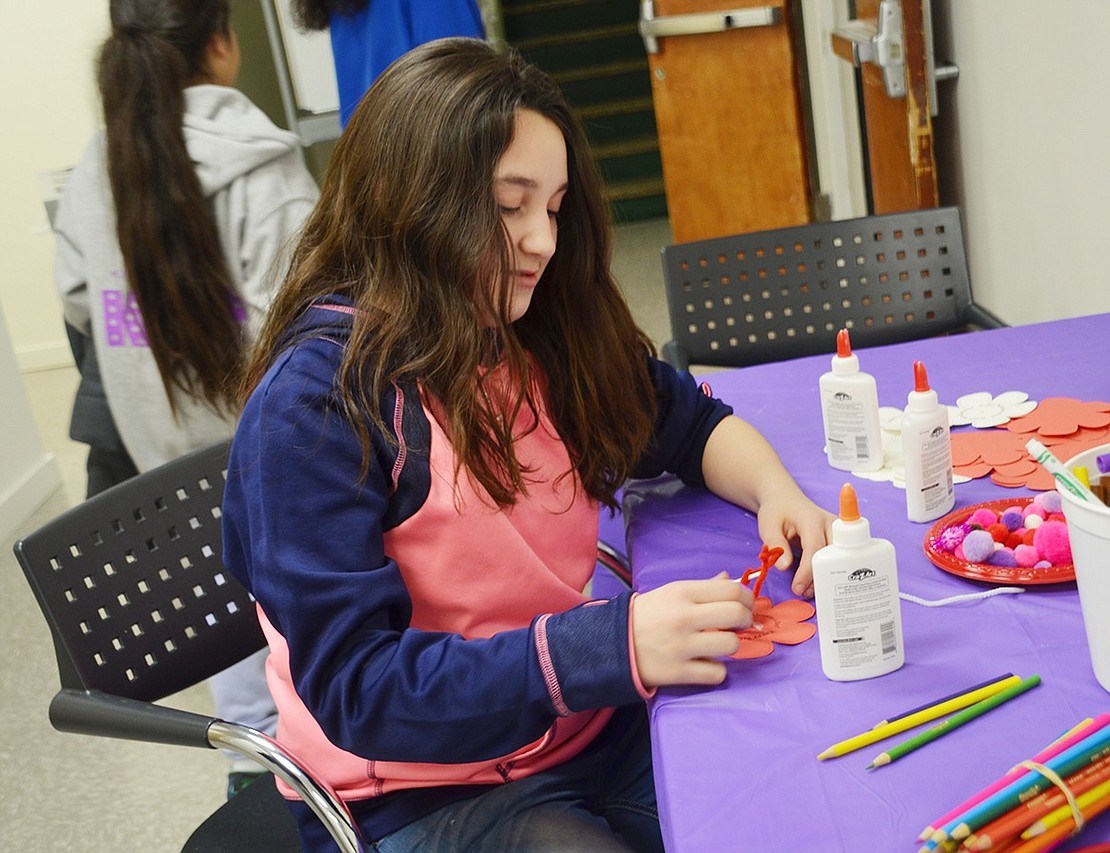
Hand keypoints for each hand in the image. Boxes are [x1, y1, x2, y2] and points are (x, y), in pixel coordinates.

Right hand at [630, 573, 753, 688]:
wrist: (613, 642)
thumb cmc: (647, 615)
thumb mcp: (672, 593)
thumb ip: (704, 587)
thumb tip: (732, 580)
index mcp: (682, 592)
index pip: (732, 590)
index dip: (747, 598)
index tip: (745, 606)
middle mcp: (683, 617)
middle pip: (737, 614)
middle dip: (745, 620)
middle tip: (738, 625)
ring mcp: (681, 646)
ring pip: (731, 645)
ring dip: (730, 646)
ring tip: (719, 645)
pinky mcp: (678, 672)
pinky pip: (717, 673)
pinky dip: (716, 670)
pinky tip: (705, 663)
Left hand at [755, 495, 834, 598]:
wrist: (786, 500)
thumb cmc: (777, 511)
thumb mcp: (768, 525)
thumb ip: (775, 544)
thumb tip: (784, 567)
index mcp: (811, 518)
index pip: (815, 547)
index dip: (808, 571)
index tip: (798, 588)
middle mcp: (831, 524)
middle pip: (833, 556)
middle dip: (820, 578)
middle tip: (804, 592)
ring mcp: (839, 532)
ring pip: (840, 560)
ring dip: (826, 578)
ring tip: (808, 590)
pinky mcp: (841, 540)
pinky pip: (840, 560)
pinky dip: (831, 574)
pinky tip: (817, 584)